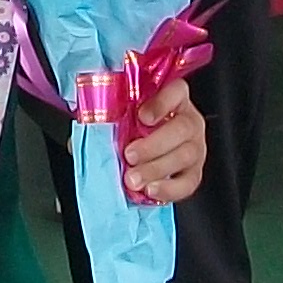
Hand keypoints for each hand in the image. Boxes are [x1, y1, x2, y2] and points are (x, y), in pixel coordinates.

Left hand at [119, 79, 207, 206]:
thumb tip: (86, 131)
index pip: (176, 92)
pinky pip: (187, 183)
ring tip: (133, 179)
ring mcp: (196, 148)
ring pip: (185, 157)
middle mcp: (190, 121)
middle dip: (153, 145)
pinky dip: (168, 189)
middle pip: (181, 129)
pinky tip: (150, 190)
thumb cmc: (135, 128)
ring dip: (156, 169)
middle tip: (129, 156)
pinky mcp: (194, 173)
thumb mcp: (127, 115)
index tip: (142, 116)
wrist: (148, 152)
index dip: (161, 103)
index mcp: (175, 99)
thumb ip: (116, 117)